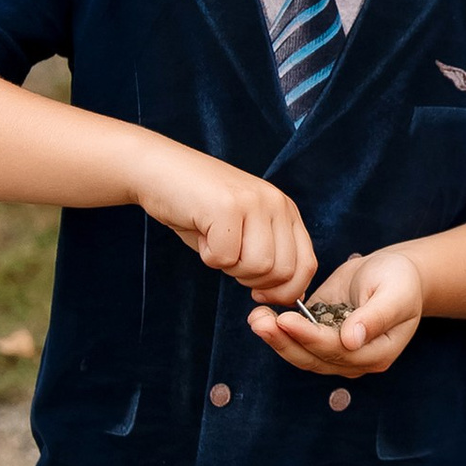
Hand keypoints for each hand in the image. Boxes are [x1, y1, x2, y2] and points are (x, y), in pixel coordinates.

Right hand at [134, 140, 316, 303]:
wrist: (159, 170)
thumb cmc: (199, 207)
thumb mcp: (244, 232)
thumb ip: (271, 258)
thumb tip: (294, 295)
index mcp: (286, 210)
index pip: (306, 265)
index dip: (284, 290)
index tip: (258, 292)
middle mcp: (276, 203)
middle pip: (282, 272)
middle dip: (252, 280)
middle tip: (228, 257)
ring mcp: (253, 202)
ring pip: (256, 267)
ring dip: (229, 266)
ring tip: (214, 241)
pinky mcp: (226, 206)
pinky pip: (224, 258)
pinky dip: (208, 256)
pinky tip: (201, 232)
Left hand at [251, 248, 426, 380]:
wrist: (393, 273)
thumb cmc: (400, 280)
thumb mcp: (395, 292)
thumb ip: (377, 317)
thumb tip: (352, 340)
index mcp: (377, 353)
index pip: (338, 351)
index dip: (310, 337)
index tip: (286, 320)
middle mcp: (354, 359)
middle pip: (313, 358)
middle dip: (284, 341)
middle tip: (259, 320)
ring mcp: (335, 351)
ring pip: (300, 354)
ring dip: (276, 338)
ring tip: (256, 317)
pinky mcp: (320, 337)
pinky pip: (296, 340)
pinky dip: (278, 330)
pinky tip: (261, 312)